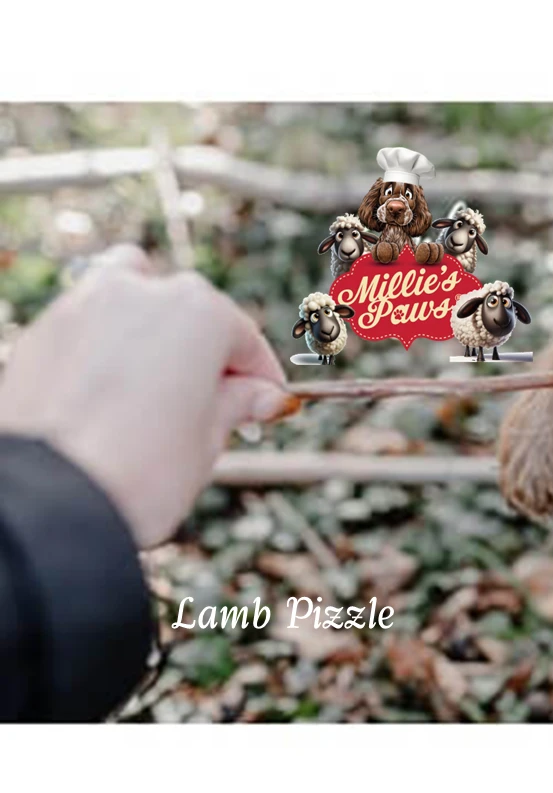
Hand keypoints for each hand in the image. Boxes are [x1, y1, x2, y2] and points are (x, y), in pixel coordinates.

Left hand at [0, 245, 290, 546]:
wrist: (52, 500)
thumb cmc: (142, 471)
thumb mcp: (208, 439)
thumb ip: (236, 404)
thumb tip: (260, 396)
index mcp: (199, 312)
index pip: (245, 340)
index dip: (262, 378)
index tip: (267, 403)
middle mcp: (144, 292)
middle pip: (191, 314)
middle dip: (208, 354)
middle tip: (216, 404)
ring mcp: (87, 304)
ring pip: (134, 298)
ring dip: (154, 330)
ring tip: (160, 382)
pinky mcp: (45, 330)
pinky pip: (91, 324)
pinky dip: (109, 344)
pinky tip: (115, 392)